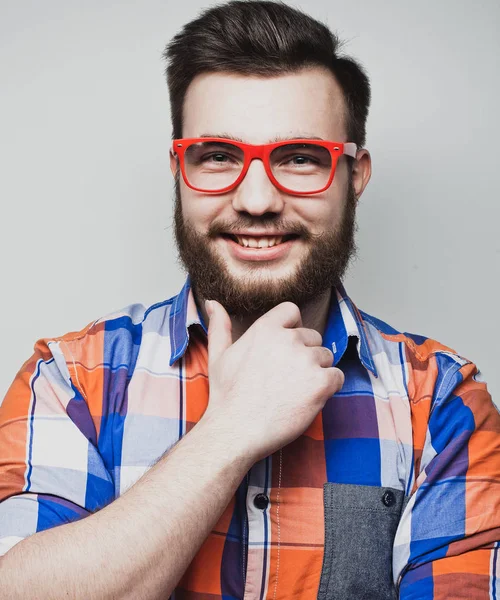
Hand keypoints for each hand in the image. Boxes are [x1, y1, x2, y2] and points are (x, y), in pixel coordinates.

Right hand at [202, 300, 343, 461]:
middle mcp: (288, 339)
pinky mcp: (321, 383)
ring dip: (317, 372)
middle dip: (305, 354)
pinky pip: (338, 377)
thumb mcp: (218, 355)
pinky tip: (309, 399)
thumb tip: (212, 302)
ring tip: (295, 391)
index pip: (292, 311)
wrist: (236, 431)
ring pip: (326, 357)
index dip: (293, 327)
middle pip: (312, 337)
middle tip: (287, 378)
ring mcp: (306, 360)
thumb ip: (220, 326)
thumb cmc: (226, 396)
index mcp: (265, 329)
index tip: (287, 346)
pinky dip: (329, 388)